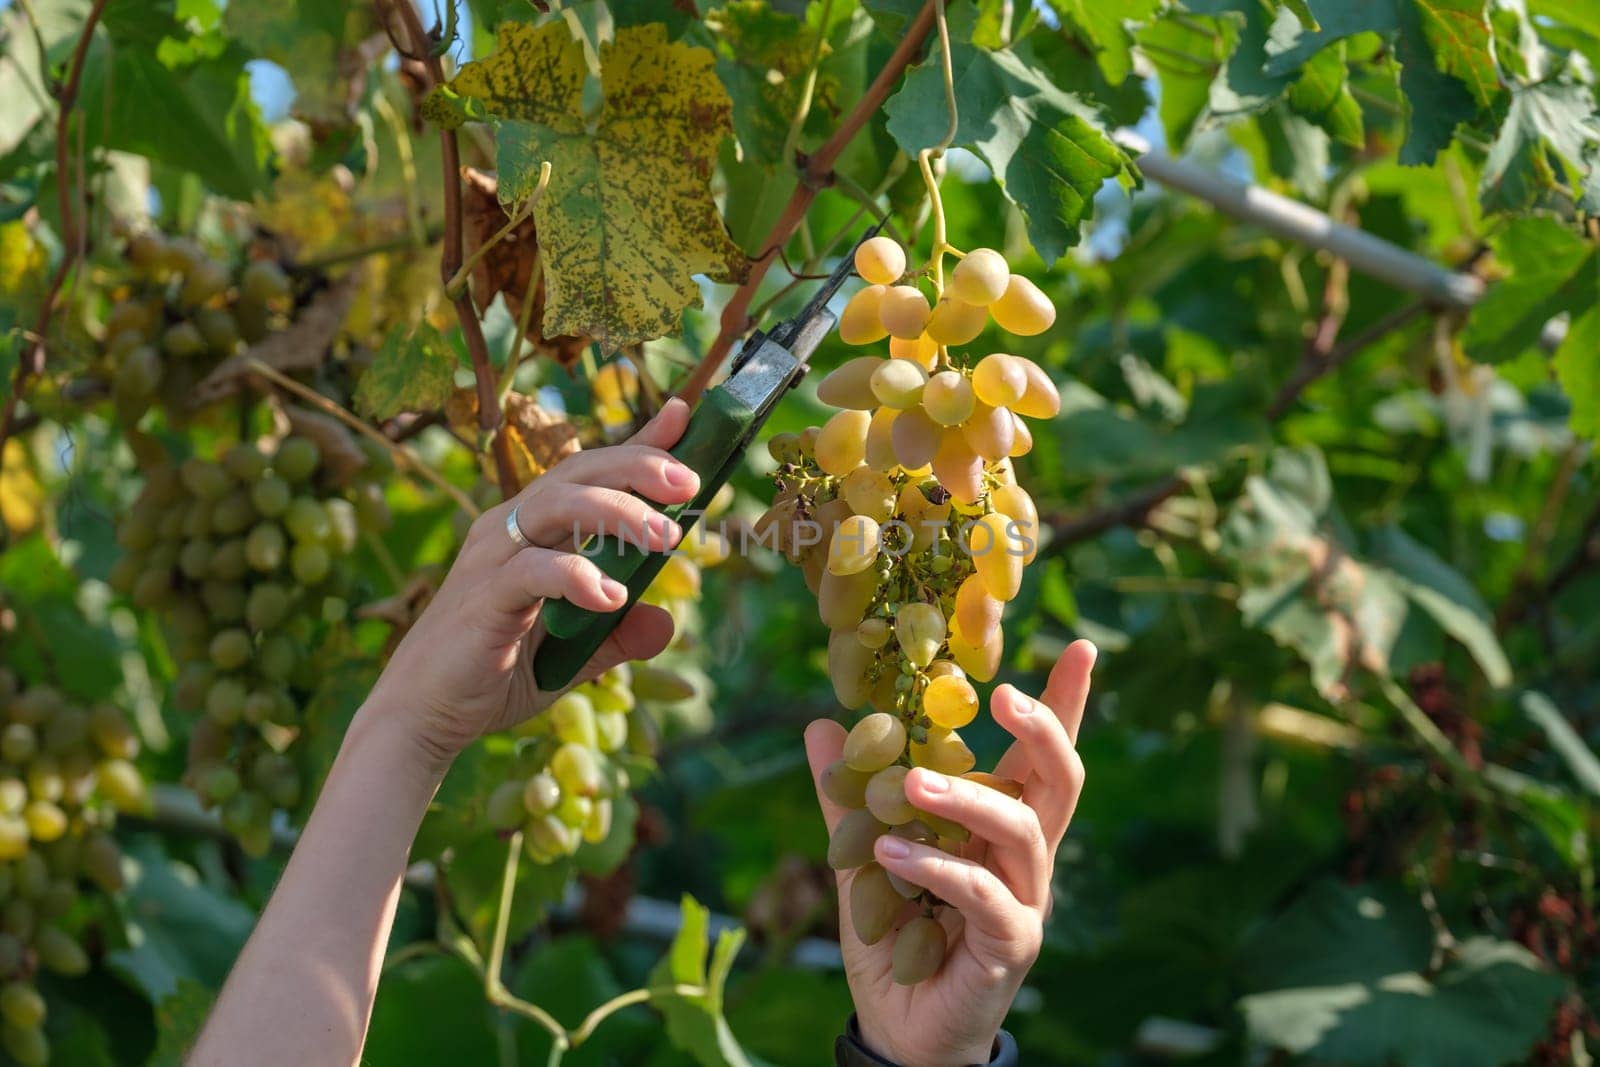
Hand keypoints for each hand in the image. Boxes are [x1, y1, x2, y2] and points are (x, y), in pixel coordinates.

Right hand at [369, 399, 700, 765]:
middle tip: (689, 483)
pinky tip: (612, 598)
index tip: (684, 414)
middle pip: (578, 473)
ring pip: (557, 505)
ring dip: (617, 513)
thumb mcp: (572, 655)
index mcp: (532, 531)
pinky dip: (577, 576)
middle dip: (637, 466)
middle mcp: (510, 530)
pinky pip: (533, 570)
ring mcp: (492, 558)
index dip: (636, 443)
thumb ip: (616, 635)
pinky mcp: (482, 596)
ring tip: (665, 538)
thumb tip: (666, 622)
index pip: (589, 474)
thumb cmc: (493, 677)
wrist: (423, 718)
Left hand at [804, 640, 1095, 1066]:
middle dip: (1044, 730)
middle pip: (1061, 781)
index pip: (1043, 757)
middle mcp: (1027, 859)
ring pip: (1020, 831)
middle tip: (1003, 694)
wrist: (899, 1030)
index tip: (1079, 645)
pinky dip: (936, 867)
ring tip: (910, 783)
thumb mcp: (864, 859)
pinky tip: (889, 853)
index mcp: (1002, 829)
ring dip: (966, 797)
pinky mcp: (1009, 944)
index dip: (1066, 704)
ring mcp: (1025, 902)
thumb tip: (821, 726)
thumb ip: (852, 798)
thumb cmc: (895, 941)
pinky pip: (982, 894)